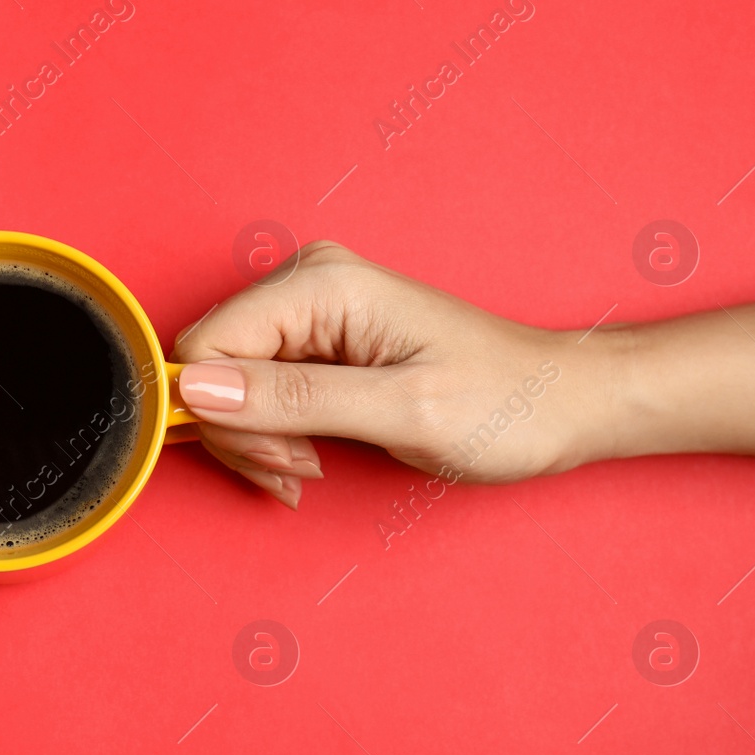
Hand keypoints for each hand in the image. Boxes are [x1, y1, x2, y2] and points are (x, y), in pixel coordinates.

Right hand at [172, 241, 607, 504]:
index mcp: (322, 284)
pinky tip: (306, 459)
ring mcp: (310, 310)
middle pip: (210, 364)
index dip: (220, 413)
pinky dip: (270, 435)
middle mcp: (307, 284)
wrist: (559, 402)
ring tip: (309, 469)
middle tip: (300, 470)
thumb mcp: (400, 412)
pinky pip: (255, 389)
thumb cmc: (502, 405)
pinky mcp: (316, 340)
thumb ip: (293, 399)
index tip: (281, 457)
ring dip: (256, 440)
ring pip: (225, 383)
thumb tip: (194, 390)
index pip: (205, 345)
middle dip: (241, 431)